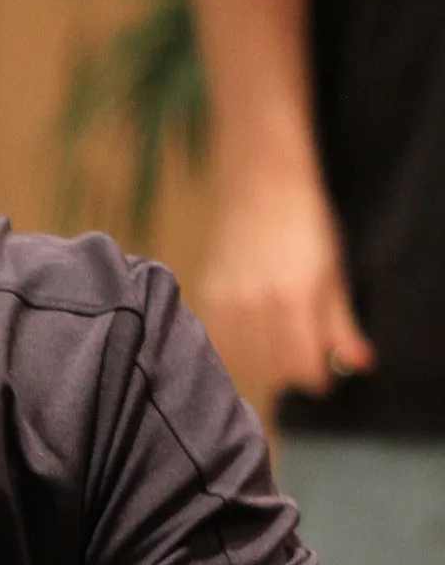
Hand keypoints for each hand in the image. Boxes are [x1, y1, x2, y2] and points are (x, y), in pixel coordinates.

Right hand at [197, 177, 373, 399]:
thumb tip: (359, 365)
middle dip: (292, 371)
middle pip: (272, 370)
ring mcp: (225, 303)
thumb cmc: (306, 227)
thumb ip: (342, 326)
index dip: (317, 377)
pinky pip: (218, 345)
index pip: (302, 366)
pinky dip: (236, 351)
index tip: (323, 375)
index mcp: (293, 299)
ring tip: (276, 348)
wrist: (261, 188)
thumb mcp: (333, 276)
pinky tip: (250, 339)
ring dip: (263, 365)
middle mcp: (254, 306)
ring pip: (242, 362)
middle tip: (301, 356)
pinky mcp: (205, 298)